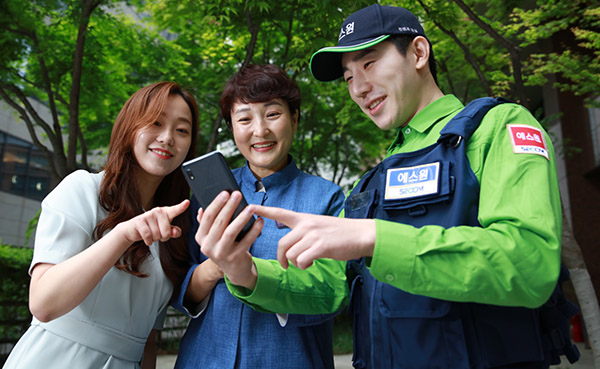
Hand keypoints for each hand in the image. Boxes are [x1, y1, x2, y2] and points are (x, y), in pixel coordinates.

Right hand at [119, 199, 189, 245]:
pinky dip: (148, 241)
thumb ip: (173, 232)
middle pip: (167, 232)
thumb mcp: (165, 230)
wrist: (134, 229)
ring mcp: (148, 215)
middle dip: (163, 238)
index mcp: (166, 212)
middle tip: (158, 234)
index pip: (175, 210)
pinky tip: (147, 239)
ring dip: (154, 239)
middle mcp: (158, 211)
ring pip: (157, 235)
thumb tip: (175, 232)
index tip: (187, 202)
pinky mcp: (140, 221)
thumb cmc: (152, 229)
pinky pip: (148, 236)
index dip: (182, 207)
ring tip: (151, 234)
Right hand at [196, 191, 263, 288]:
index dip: (216, 203)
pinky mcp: (235, 258)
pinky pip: (246, 241)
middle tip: (238, 194)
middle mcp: (208, 246)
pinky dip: (254, 230)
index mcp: (201, 237)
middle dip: (229, 206)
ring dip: (242, 218)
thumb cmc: (224, 246)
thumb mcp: (212, 236)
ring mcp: (221, 253)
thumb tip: (202, 208)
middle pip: (219, 222)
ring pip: (231, 231)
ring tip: (251, 207)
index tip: (226, 192)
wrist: (234, 269)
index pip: (207, 217)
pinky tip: (260, 221)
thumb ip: (207, 223)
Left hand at [249, 205, 375, 269]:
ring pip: (291, 254)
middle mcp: (306, 225)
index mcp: (304, 218)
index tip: (250, 208)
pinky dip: (305, 266)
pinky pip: (301, 261)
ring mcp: (313, 235)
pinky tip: (313, 263)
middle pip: (282, 244)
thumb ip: (304, 231)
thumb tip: (292, 244)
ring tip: (307, 262)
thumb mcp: (320, 225)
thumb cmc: (341, 233)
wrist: (362, 234)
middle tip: (287, 266)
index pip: (280, 213)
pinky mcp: (320, 247)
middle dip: (282, 258)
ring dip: (296, 263)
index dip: (264, 211)